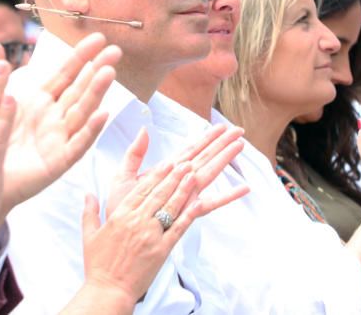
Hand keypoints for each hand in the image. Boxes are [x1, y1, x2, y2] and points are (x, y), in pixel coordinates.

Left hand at [1, 32, 120, 213]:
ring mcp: (58, 139)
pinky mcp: (57, 162)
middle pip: (80, 89)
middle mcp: (54, 118)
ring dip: (96, 93)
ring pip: (82, 112)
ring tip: (109, 73)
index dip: (81, 56)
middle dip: (97, 69)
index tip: (98, 38)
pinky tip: (102, 115)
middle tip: (115, 50)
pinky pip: (77, 145)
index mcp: (41, 102)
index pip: (66, 74)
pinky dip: (90, 131)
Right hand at [71, 131, 247, 312]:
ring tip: (193, 174)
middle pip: (158, 193)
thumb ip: (90, 211)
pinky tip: (198, 201)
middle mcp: (136, 221)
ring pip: (169, 206)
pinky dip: (189, 214)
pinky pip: (178, 228)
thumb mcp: (89, 235)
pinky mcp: (161, 250)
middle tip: (185, 162)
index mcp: (120, 215)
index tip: (166, 163)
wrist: (108, 290)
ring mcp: (150, 235)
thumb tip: (88, 193)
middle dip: (173, 176)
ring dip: (183, 188)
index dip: (156, 174)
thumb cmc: (97, 264)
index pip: (141, 189)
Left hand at [105, 125, 248, 218]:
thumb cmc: (120, 208)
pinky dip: (227, 196)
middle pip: (205, 158)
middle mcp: (180, 182)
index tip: (220, 126)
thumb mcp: (123, 176)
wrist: (117, 234)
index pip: (190, 150)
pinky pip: (210, 204)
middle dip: (221, 144)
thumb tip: (144, 129)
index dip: (205, 138)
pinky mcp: (187, 212)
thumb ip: (134, 154)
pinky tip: (243, 189)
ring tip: (240, 146)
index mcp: (167, 172)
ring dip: (225, 160)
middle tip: (239, 131)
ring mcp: (185, 196)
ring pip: (209, 173)